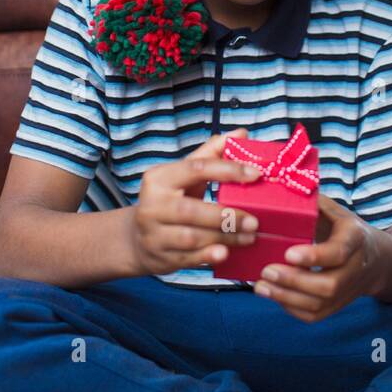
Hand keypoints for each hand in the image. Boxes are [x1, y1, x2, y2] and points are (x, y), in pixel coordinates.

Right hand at [127, 129, 260, 276]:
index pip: (196, 169)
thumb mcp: (184, 175)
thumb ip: (211, 154)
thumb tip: (241, 134)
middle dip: (226, 216)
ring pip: (191, 237)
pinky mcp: (160, 257)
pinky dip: (207, 256)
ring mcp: (153, 233)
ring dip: (224, 238)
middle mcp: (152, 205)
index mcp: (159, 178)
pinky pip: (187, 258)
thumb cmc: (170, 201)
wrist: (137, 239)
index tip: (255, 174)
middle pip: (191, 210)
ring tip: (249, 237)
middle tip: (255, 221)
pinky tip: (225, 254)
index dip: (227, 170)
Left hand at [253, 195, 382, 322]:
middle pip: (329, 285)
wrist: (376, 259)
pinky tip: (273, 295)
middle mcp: (355, 268)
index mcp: (355, 238)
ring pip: (319, 304)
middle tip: (267, 271)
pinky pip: (315, 315)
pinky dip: (292, 309)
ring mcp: (348, 290)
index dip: (314, 256)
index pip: (338, 252)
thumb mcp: (335, 210)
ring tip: (260, 286)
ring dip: (287, 298)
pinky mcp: (338, 305)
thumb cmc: (345, 228)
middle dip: (295, 281)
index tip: (287, 253)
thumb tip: (280, 188)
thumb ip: (312, 203)